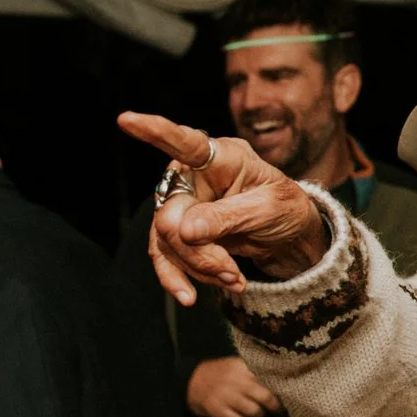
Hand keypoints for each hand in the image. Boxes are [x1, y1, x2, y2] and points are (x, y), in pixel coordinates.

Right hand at [115, 113, 327, 304]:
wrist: (288, 236)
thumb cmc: (285, 208)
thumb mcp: (269, 209)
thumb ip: (229, 217)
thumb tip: (183, 231)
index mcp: (221, 156)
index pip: (185, 141)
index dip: (156, 131)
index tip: (127, 120)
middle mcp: (193, 175)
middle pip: (171, 213)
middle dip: (199, 251)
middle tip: (232, 272)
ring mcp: (183, 203)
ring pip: (167, 240)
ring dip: (198, 267)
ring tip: (235, 281)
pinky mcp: (179, 231)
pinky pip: (165, 255)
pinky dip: (177, 278)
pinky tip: (189, 296)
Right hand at [186, 356, 284, 416]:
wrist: (190, 380)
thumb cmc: (219, 373)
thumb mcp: (235, 365)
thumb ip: (253, 371)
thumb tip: (279, 380)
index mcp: (242, 367)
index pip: (268, 378)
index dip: (280, 388)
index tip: (288, 393)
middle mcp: (236, 381)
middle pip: (265, 397)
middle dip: (274, 405)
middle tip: (277, 409)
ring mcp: (226, 396)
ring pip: (254, 411)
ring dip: (258, 415)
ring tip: (257, 413)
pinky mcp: (217, 410)